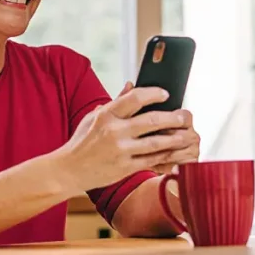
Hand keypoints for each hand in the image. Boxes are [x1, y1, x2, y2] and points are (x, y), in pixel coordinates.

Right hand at [55, 82, 199, 192]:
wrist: (68, 171)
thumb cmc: (82, 141)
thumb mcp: (94, 117)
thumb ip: (115, 102)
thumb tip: (131, 84)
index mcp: (106, 115)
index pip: (134, 98)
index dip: (153, 94)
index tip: (165, 94)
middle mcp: (114, 132)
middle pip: (151, 121)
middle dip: (172, 118)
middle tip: (184, 116)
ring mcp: (121, 151)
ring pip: (156, 143)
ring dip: (175, 138)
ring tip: (187, 135)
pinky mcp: (125, 167)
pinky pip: (151, 161)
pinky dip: (165, 157)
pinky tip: (175, 153)